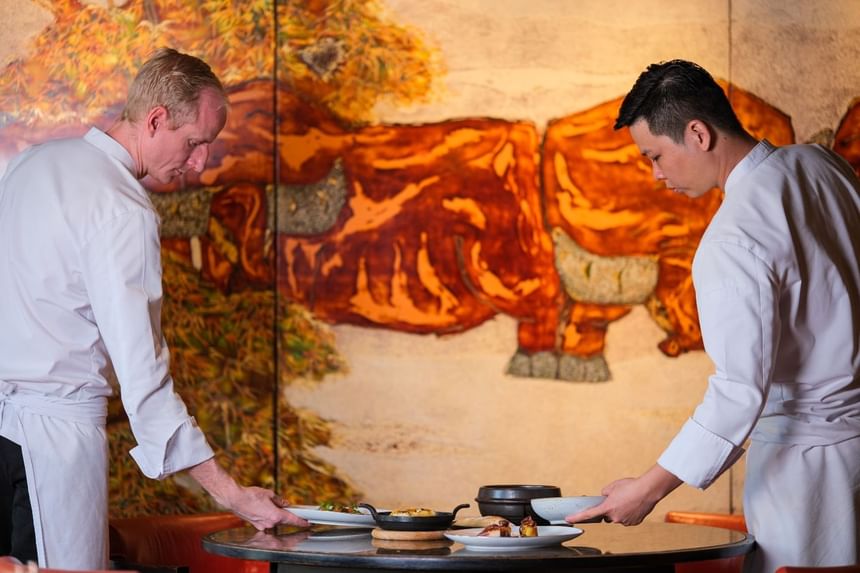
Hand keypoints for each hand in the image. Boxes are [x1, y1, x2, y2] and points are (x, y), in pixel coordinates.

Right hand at [226, 485, 309, 529]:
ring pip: (274, 522)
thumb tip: (285, 503)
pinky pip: (266, 522)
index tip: (307, 523)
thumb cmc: (251, 495)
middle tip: (294, 512)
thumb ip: (279, 500)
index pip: (292, 520)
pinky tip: (265, 510)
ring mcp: (262, 526)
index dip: (301, 521)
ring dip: (276, 516)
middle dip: (288, 517)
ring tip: (273, 506)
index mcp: (275, 515)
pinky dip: (268, 517)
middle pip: (284, 521)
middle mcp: (270, 523)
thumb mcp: (269, 494)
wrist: (235, 499)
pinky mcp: (255, 525)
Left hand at [564, 464, 681, 525]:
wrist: (648, 490)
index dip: (577, 517)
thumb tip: (604, 497)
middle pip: (606, 516)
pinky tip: (632, 506)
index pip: (588, 514)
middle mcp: (615, 517)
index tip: (569, 520)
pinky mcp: (633, 523)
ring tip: (627, 501)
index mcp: (607, 507)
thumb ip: (604, 493)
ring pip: (617, 518)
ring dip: (619, 511)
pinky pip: (626, 519)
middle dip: (609, 509)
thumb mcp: (612, 486)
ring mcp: (624, 521)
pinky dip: (628, 514)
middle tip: (616, 500)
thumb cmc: (631, 486)